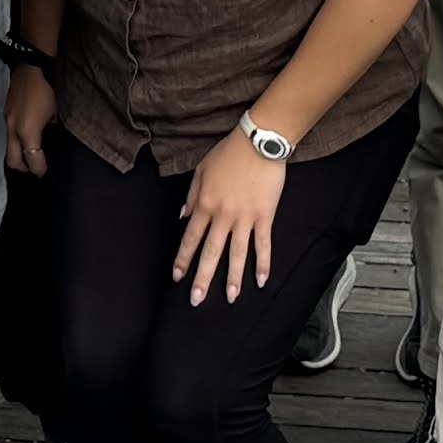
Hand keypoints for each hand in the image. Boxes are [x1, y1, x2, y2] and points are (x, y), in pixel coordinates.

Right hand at [5, 62, 55, 178]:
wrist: (31, 66)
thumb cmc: (47, 89)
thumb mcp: (54, 113)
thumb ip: (48, 129)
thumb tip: (46, 137)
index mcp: (27, 131)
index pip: (32, 159)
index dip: (39, 169)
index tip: (44, 173)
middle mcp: (13, 129)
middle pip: (12, 161)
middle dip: (24, 168)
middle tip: (34, 168)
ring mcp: (7, 121)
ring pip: (9, 148)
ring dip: (19, 154)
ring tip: (30, 155)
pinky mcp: (5, 113)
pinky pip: (9, 135)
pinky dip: (16, 141)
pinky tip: (26, 136)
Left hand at [176, 133, 289, 304]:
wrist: (259, 142)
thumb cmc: (229, 153)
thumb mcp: (201, 170)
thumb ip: (191, 196)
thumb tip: (182, 217)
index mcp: (205, 204)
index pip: (191, 238)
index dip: (183, 259)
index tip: (177, 277)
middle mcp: (223, 215)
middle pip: (211, 252)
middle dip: (203, 278)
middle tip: (196, 300)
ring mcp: (245, 218)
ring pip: (237, 253)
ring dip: (233, 278)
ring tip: (230, 298)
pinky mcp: (265, 216)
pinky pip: (263, 244)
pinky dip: (263, 263)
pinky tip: (261, 280)